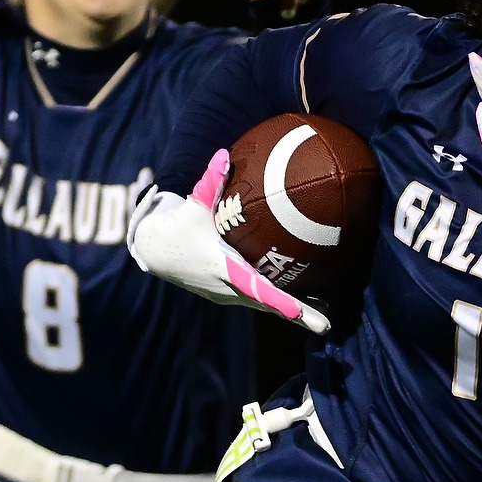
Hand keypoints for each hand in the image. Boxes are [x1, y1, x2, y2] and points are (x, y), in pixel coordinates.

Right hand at [126, 150, 330, 333]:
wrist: (154, 251)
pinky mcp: (229, 292)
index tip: (301, 313)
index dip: (280, 302)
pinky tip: (305, 297)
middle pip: (269, 305)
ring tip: (325, 316)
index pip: (257, 290)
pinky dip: (281, 300)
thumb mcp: (192, 206)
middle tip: (327, 326)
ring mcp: (228, 294)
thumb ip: (209, 182)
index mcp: (223, 270)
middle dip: (298, 316)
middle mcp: (228, 289)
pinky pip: (260, 298)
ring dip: (294, 312)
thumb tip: (224, 155)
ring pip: (266, 304)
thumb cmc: (175, 228)